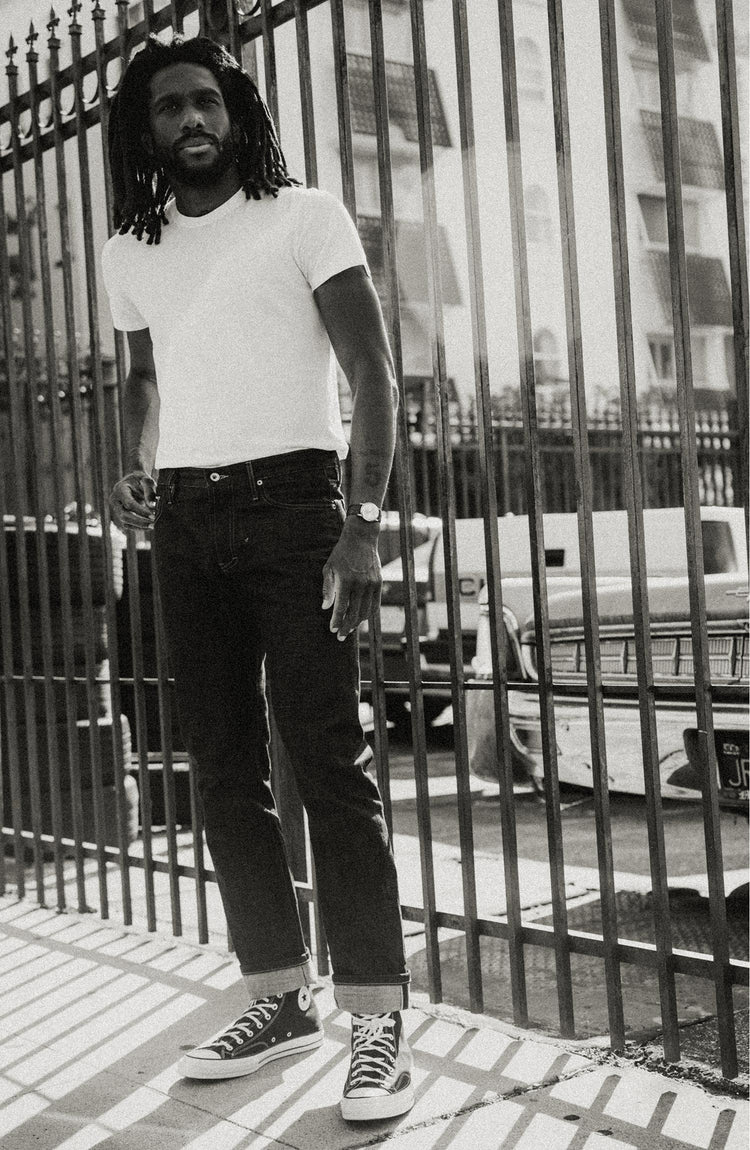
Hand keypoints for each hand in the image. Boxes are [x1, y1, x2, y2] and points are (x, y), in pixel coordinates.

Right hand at [109, 471, 156, 530]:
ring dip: (139, 526)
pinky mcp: (120, 514)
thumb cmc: (140, 479)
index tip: (153, 515)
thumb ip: (150, 492)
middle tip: (153, 524)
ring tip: (153, 525)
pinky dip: (138, 527)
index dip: (141, 511)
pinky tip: (148, 526)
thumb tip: (152, 506)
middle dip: (139, 522)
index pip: (129, 503)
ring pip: (125, 522)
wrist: (134, 481)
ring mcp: (116, 508)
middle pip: (124, 515)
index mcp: (120, 489)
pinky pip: (128, 524)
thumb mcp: (147, 481)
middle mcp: (115, 500)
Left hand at [322, 520, 380, 639]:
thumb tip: (325, 607)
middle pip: (354, 613)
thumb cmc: (341, 554)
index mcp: (345, 581)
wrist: (361, 539)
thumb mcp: (329, 568)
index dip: (336, 621)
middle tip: (340, 636)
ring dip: (357, 623)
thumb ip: (327, 588)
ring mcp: (371, 584)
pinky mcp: (378, 583)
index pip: (340, 608)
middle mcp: (360, 584)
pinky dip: (368, 614)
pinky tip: (361, 618)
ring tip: (350, 628)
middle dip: (346, 627)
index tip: (332, 630)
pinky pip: (375, 604)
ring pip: (366, 612)